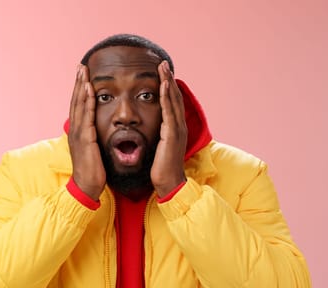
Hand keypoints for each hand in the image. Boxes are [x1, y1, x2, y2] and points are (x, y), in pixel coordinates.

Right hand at [68, 65, 105, 200]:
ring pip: (79, 106)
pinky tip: (89, 91)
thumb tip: (100, 131)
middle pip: (76, 101)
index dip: (81, 90)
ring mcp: (79, 134)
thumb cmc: (94, 171)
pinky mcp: (84, 140)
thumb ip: (96, 138)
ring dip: (81, 88)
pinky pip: (86, 117)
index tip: (84, 74)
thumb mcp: (95, 150)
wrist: (88, 187)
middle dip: (78, 83)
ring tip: (83, 72)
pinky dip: (87, 103)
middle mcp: (76, 130)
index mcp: (80, 132)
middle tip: (81, 66)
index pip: (80, 106)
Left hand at [152, 60, 187, 197]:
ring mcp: (177, 129)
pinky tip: (164, 85)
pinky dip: (167, 97)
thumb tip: (149, 130)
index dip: (168, 86)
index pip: (172, 103)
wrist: (168, 184)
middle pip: (175, 97)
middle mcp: (178, 126)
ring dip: (169, 82)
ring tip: (163, 67)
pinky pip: (170, 111)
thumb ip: (157, 136)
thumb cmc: (161, 169)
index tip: (162, 72)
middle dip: (169, 79)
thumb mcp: (158, 147)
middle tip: (163, 63)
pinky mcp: (172, 134)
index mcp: (174, 129)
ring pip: (174, 101)